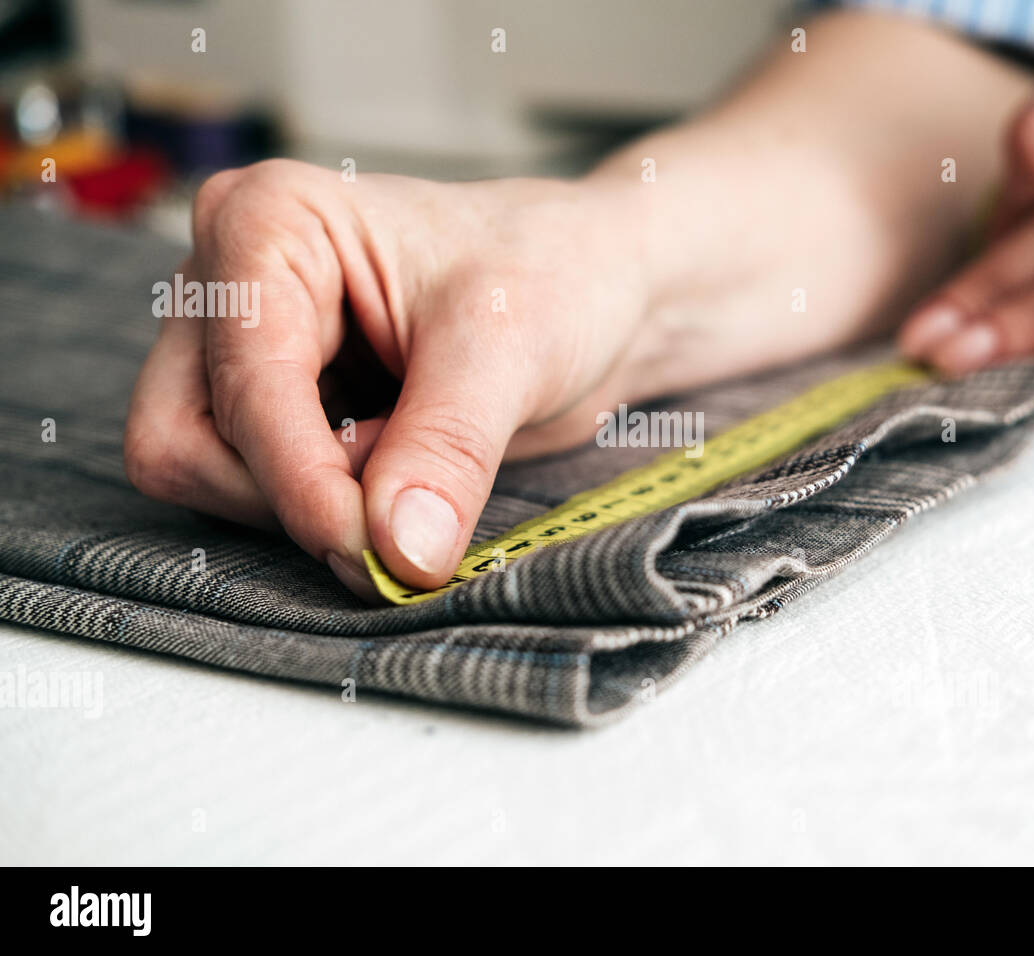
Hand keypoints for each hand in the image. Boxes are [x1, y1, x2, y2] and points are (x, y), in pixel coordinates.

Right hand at [124, 160, 650, 596]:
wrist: (595, 294)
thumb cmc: (552, 275)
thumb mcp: (508, 349)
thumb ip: (447, 450)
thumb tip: (398, 554)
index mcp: (268, 223)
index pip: (241, 387)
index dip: (302, 482)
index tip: (377, 549)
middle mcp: (230, 283)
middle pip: (187, 442)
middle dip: (293, 495)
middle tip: (405, 496)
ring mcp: (241, 349)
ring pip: (209, 478)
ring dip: (312, 504)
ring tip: (414, 456)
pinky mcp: (271, 406)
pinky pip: (254, 493)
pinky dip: (325, 508)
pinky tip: (400, 466)